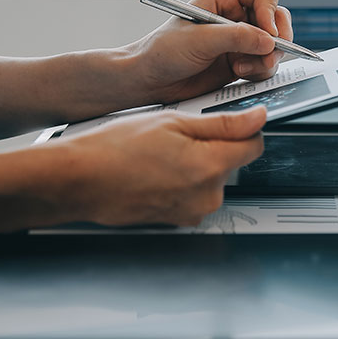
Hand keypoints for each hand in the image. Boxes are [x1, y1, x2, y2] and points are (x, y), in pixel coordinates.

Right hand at [54, 106, 265, 226]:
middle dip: (213, 146)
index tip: (229, 121)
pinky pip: (194, 194)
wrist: (80, 180)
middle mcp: (207, 195)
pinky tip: (156, 170)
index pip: (254, 146)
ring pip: (211, 178)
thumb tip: (257, 118)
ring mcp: (193, 211)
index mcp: (210, 166)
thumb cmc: (116, 149)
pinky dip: (182, 181)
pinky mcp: (179, 220)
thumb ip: (223, 123)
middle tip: (178, 135)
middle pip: (231, 162)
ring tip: (162, 154)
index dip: (244, 128)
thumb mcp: (173, 121)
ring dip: (197, 164)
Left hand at [129, 0, 293, 103]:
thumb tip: (269, 41)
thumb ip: (236, 37)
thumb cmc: (163, 52)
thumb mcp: (199, 39)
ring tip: (242, 68)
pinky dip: (259, 71)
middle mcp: (235, 18)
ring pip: (275, 45)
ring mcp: (240, 42)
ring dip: (266, 58)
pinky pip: (265, 65)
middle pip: (276, 18)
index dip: (270, 10)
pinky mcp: (240, 63)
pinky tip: (239, 73)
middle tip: (268, 54)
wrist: (150, 80)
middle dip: (277, 38)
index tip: (267, 33)